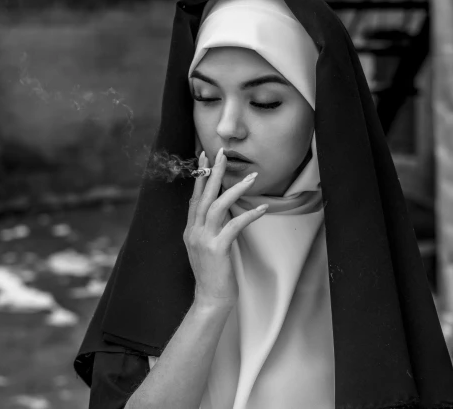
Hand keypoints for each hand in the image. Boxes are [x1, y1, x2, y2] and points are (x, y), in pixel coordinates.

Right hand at [184, 148, 267, 308]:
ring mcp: (203, 240)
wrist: (210, 299)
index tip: (205, 158)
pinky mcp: (217, 249)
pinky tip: (262, 207)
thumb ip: (209, 228)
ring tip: (252, 177)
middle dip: (213, 172)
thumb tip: (221, 209)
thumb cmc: (213, 274)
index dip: (200, 177)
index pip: (194, 197)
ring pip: (217, 206)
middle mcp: (193, 232)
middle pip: (203, 195)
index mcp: (190, 230)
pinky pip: (234, 225)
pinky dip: (249, 214)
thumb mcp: (206, 247)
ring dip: (234, 189)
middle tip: (222, 154)